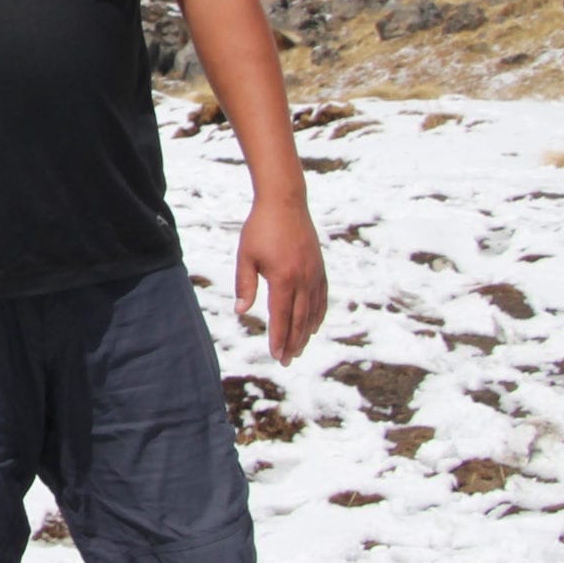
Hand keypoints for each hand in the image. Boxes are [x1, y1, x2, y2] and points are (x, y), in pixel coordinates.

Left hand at [235, 198, 326, 365]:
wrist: (285, 202)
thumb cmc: (260, 228)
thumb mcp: (246, 256)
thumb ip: (245, 285)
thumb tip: (241, 312)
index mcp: (283, 278)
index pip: (281, 317)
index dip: (279, 338)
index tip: (276, 356)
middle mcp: (303, 279)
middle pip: (299, 320)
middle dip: (293, 342)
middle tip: (287, 360)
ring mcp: (315, 274)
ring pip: (313, 311)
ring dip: (306, 333)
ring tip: (299, 348)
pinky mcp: (320, 268)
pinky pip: (322, 298)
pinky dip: (318, 315)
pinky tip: (314, 325)